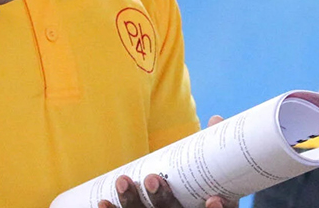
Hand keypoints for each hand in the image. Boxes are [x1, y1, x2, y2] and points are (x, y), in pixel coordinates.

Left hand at [97, 117, 237, 207]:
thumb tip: (215, 119)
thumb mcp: (207, 172)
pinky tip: (103, 202)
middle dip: (161, 200)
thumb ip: (209, 151)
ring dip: (133, 202)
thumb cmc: (198, 187)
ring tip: (123, 182)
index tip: (213, 199)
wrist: (178, 206)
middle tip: (152, 179)